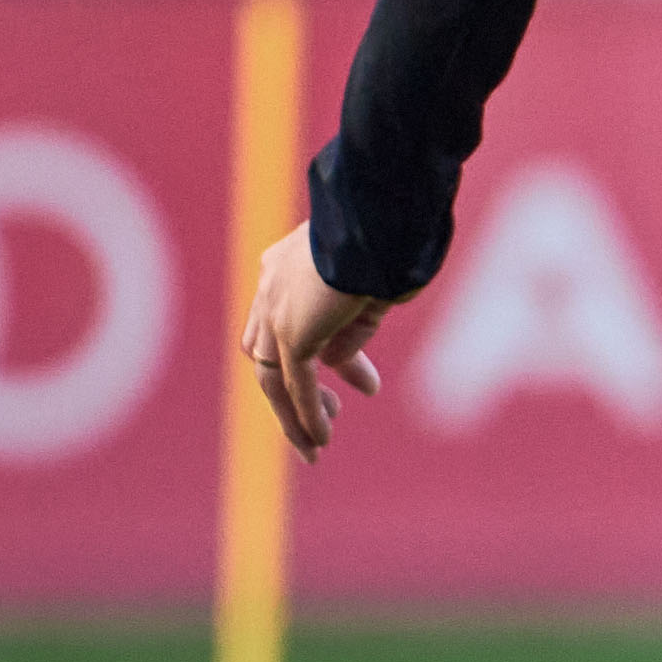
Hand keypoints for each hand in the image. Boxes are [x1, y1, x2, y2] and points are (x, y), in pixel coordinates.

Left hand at [238, 225, 389, 456]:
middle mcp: (271, 287)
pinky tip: (320, 440)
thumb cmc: (389, 240)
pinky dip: (306, 414)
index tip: (364, 384)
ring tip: (318, 444)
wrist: (381, 217)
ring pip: (273, 377)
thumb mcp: (371, 290)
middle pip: (271, 353)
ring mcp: (277, 310)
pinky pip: (294, 385)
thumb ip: (350, 328)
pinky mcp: (293, 332)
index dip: (330, 355)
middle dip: (300, 389)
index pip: (293, 322)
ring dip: (294, 413)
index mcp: (285, 267)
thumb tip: (333, 363)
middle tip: (334, 414)